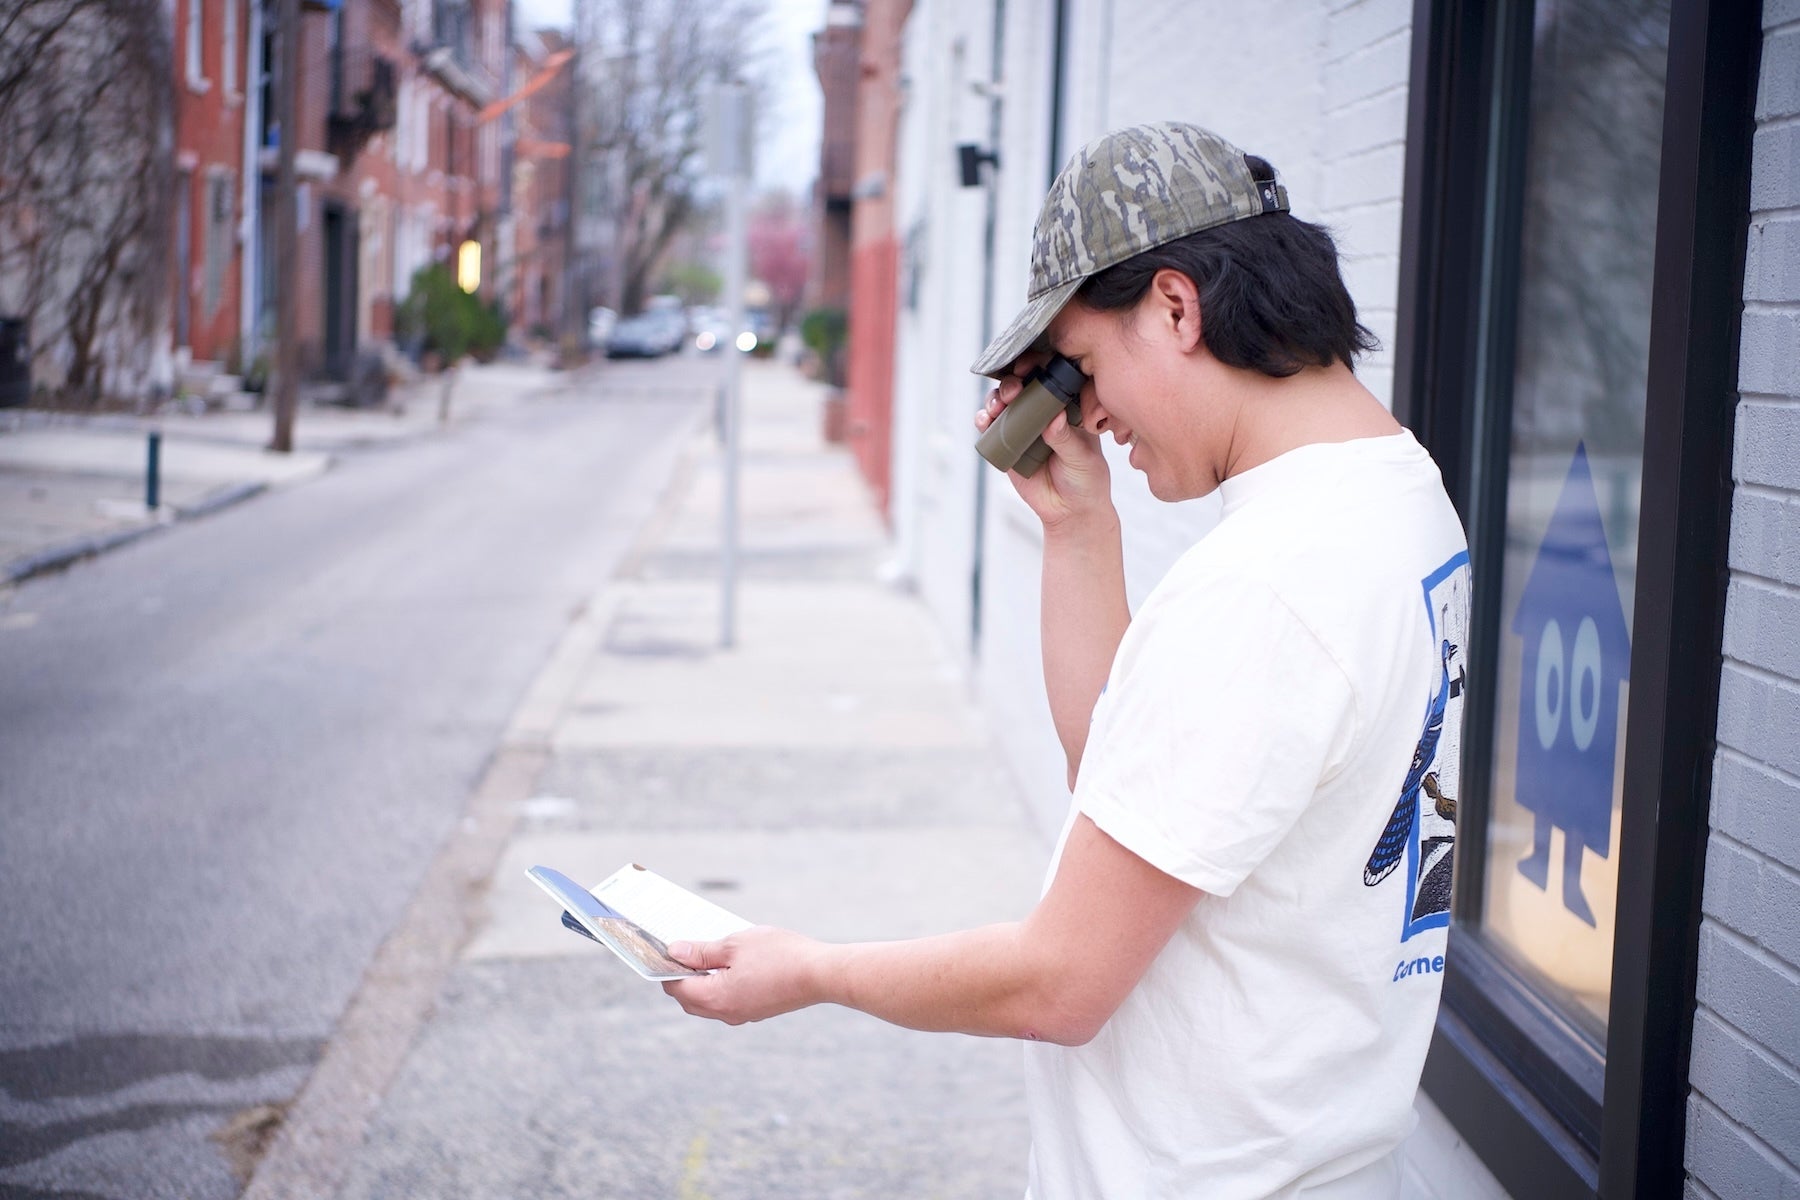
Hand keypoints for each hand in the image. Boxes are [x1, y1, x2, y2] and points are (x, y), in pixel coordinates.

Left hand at [661, 926, 828, 1024]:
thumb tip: (675, 953)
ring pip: (708, 1002)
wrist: (820, 974)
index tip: (665, 948)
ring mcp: (743, 1014)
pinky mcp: (757, 1010)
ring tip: (707, 953)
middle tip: (683, 949)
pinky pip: (727, 1001)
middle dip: (681, 976)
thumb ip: (702, 951)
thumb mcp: (735, 944)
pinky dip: (720, 985)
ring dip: (702, 981)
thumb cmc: (779, 955)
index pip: (676, 987)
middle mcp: (726, 1013)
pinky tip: (730, 964)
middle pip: (689, 999)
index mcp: (716, 998)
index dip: (666, 968)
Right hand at [976, 358, 1113, 531]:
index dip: (1039, 367)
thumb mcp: (1082, 459)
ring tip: (998, 406)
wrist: (1070, 512)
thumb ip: (1066, 439)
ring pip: (1004, 403)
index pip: (1052, 378)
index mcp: (1068, 407)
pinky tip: (985, 421)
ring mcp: (1023, 427)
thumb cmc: (1086, 480)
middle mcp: (1043, 412)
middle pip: (1023, 386)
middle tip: (1014, 390)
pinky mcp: (1007, 444)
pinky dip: (984, 421)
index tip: (1030, 367)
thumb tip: (1053, 418)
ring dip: (996, 399)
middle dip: (1013, 382)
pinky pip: (991, 428)